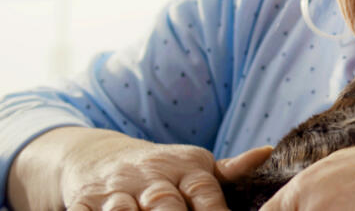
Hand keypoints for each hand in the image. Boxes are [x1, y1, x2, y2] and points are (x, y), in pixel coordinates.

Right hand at [8, 126, 271, 209]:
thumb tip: (267, 151)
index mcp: (186, 167)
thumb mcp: (194, 164)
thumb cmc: (161, 169)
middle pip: (165, 204)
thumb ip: (230, 169)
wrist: (97, 156)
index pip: (204, 192)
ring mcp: (118, 190)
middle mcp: (153, 176)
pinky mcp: (87, 202)